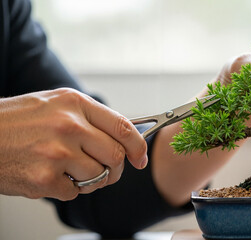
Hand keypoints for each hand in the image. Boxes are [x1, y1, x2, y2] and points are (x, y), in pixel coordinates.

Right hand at [0, 88, 147, 199]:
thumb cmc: (17, 121)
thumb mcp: (56, 105)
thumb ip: (91, 118)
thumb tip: (125, 137)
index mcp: (75, 104)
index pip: (123, 127)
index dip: (138, 147)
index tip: (140, 158)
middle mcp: (69, 126)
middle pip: (116, 156)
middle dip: (116, 169)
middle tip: (107, 171)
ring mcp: (57, 153)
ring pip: (98, 177)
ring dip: (90, 180)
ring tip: (70, 171)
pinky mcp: (44, 179)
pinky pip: (74, 193)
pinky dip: (66, 189)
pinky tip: (49, 175)